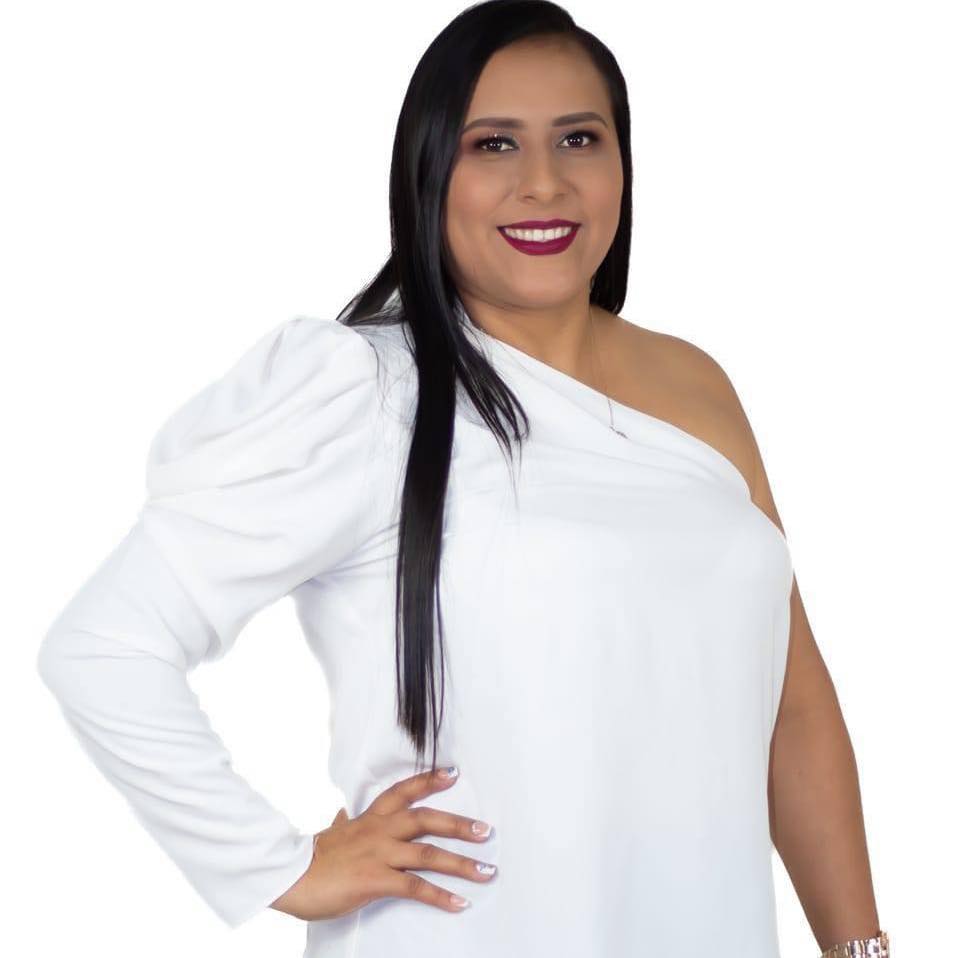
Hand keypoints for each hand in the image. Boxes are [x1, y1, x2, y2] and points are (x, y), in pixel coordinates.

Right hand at [270, 766, 495, 920]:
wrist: (290, 876)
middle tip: (486, 830)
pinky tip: (459, 902)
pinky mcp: (376, 880)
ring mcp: (379, 854)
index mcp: (370, 817)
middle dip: (459, 825)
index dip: (429, 781)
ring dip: (462, 864)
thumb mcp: (331, 832)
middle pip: (426, 819)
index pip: (404, 791)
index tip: (453, 773)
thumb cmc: (310, 858)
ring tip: (486, 871)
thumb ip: (343, 821)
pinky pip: (415, 887)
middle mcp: (380, 830)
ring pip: (429, 854)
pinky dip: (441, 895)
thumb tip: (341, 812)